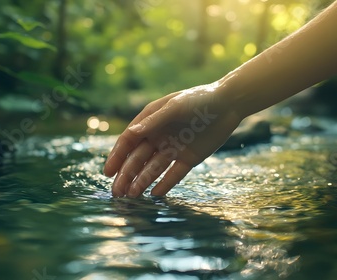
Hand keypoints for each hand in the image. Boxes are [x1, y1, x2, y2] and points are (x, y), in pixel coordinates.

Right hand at [103, 83, 241, 196]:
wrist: (228, 104)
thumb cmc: (199, 99)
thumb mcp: (175, 107)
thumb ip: (154, 121)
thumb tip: (130, 133)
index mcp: (150, 121)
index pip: (129, 141)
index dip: (117, 156)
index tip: (108, 172)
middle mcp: (158, 136)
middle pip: (138, 159)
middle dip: (126, 175)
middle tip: (117, 193)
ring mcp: (173, 148)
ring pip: (153, 168)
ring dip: (142, 182)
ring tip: (132, 196)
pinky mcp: (188, 158)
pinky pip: (174, 174)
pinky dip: (165, 184)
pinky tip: (154, 195)